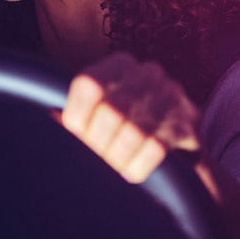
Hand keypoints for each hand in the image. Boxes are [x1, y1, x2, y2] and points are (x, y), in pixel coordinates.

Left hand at [59, 52, 201, 183]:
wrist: (181, 153)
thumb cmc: (126, 131)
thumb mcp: (98, 118)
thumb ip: (75, 117)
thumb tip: (51, 121)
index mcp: (119, 65)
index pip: (89, 85)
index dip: (77, 117)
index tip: (77, 139)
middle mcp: (148, 72)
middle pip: (111, 111)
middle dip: (98, 145)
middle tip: (95, 162)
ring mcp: (172, 94)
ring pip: (133, 131)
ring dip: (118, 158)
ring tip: (112, 169)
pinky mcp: (188, 121)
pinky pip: (155, 147)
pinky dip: (138, 166)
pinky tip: (131, 173)